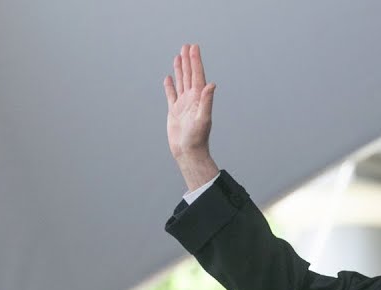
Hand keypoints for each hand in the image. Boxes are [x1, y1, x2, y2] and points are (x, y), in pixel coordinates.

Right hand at [164, 44, 219, 189]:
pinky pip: (171, 95)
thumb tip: (211, 85)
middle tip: (187, 46)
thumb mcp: (203, 119)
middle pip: (189, 75)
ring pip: (181, 82)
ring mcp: (183, 105)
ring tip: (178, 56)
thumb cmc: (197, 138)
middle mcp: (192, 99)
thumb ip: (207, 101)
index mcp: (199, 98)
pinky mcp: (174, 111)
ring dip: (180, 69)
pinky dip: (170, 86)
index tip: (193, 47)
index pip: (197, 75)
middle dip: (188, 60)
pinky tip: (168, 78)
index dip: (195, 61)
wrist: (189, 152)